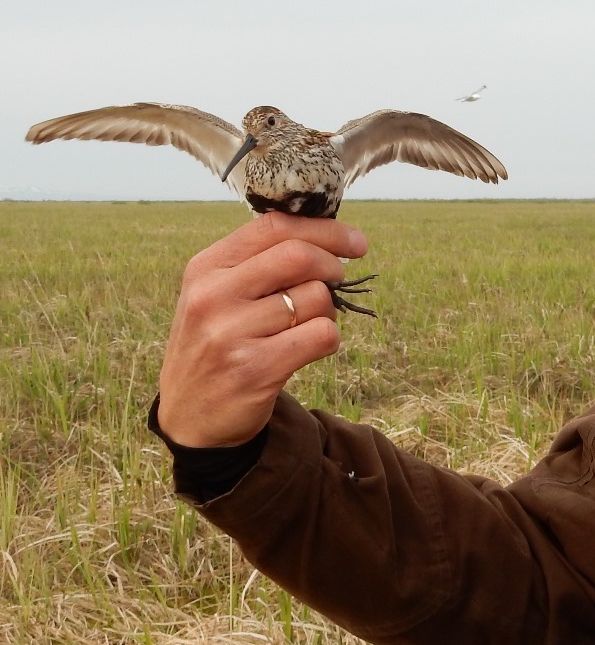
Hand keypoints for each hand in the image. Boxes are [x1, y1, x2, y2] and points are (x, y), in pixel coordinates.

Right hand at [156, 212, 368, 447]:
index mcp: (205, 268)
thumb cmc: (216, 345)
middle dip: (333, 266)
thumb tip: (330, 237)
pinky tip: (308, 348)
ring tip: (305, 326)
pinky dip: (328, 339)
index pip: (274, 227)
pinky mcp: (255, 369)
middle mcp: (213, 296)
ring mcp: (231, 333)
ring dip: (327, 311)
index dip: (325, 229)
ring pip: (316, 298)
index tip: (357, 242)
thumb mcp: (218, 295)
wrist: (188, 417)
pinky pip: (322, 335)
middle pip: (299, 256)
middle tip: (338, 280)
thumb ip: (260, 263)